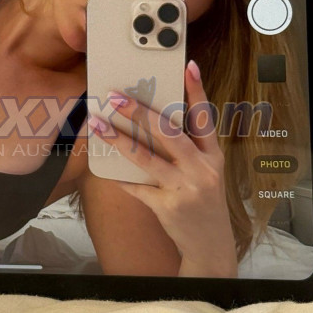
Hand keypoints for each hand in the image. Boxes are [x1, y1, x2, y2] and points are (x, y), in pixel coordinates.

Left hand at [87, 60, 237, 276]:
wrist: (211, 246)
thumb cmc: (203, 202)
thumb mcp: (206, 174)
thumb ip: (188, 150)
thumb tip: (153, 122)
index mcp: (214, 157)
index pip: (205, 119)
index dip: (197, 92)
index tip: (188, 66)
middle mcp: (202, 170)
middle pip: (170, 133)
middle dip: (141, 112)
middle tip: (116, 96)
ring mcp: (185, 189)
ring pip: (147, 158)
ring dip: (119, 139)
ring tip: (99, 124)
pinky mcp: (168, 207)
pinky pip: (137, 188)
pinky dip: (120, 178)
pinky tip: (105, 169)